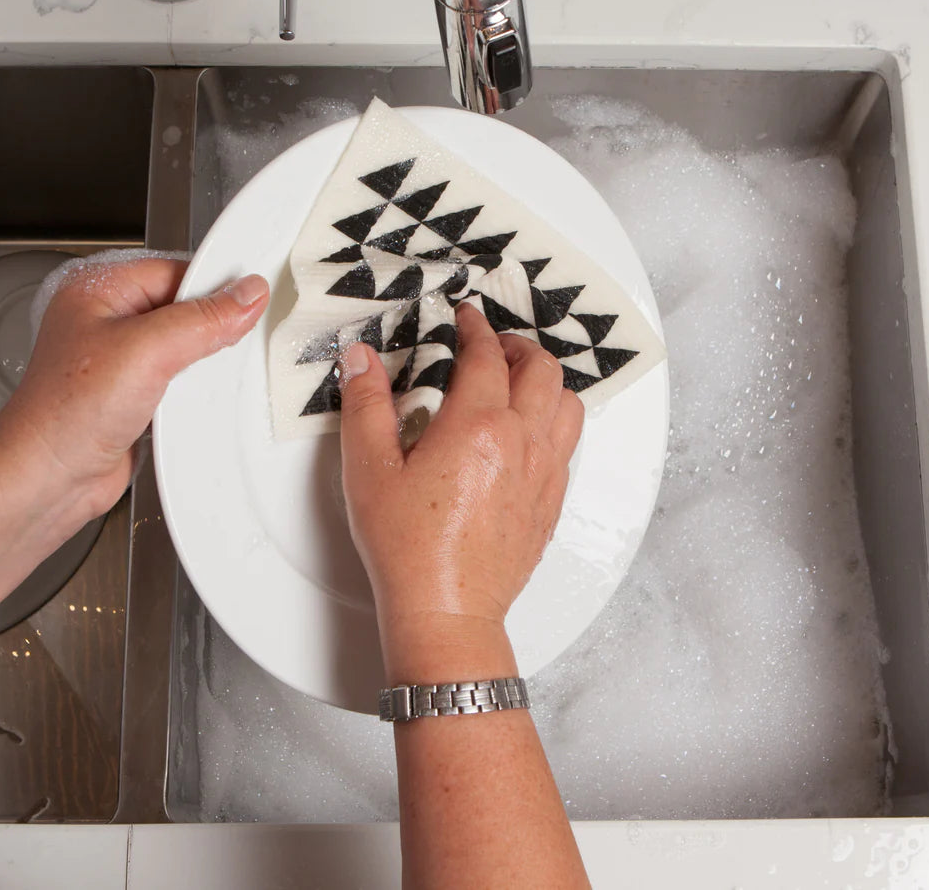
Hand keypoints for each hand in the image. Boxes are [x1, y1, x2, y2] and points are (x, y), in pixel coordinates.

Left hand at [0, 257, 268, 544]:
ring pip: (186, 345)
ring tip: (196, 379)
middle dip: (211, 327)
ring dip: (202, 363)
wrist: (47, 481)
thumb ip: (202, 319)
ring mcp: (121, 359)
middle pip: (186, 307)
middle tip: (222, 346)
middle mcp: (108, 320)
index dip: (215, 286)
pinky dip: (194, 390)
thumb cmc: (63, 416)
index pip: (178, 269)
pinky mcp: (133, 394)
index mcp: (99, 289)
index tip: (249, 303)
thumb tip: (245, 294)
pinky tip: (192, 401)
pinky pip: (180, 379)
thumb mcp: (145, 352)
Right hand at [338, 302, 583, 678]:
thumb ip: (366, 403)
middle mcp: (522, 442)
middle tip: (490, 345)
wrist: (447, 610)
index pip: (486, 354)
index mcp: (477, 425)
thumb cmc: (407, 545)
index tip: (464, 317)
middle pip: (541, 368)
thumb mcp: (368, 468)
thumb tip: (360, 357)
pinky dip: (553, 419)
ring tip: (516, 381)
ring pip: (567, 403)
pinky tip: (527, 431)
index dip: (474, 327)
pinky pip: (568, 442)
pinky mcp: (551, 501)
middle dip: (516, 346)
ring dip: (545, 381)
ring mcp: (544, 473)